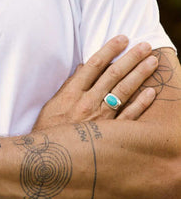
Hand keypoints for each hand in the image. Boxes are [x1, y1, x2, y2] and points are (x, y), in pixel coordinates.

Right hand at [34, 35, 157, 130]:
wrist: (47, 160)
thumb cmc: (48, 131)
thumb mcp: (53, 104)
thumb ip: (69, 85)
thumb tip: (84, 67)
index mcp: (72, 92)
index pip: (94, 65)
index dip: (109, 49)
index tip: (122, 38)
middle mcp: (87, 103)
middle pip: (113, 75)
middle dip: (130, 58)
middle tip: (144, 45)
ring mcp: (100, 119)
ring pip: (124, 92)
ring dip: (139, 75)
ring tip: (152, 61)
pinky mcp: (109, 136)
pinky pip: (129, 118)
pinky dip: (141, 104)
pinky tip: (151, 92)